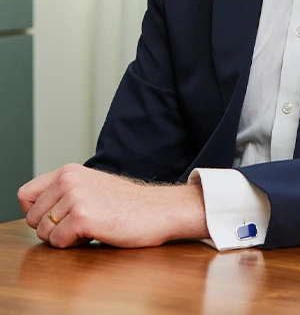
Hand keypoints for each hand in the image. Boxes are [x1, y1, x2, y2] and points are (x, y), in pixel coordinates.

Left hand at [17, 163, 208, 248]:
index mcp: (68, 171)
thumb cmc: (127, 204)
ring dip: (64, 238)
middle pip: (32, 218)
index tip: (56, 218)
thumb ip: (63, 192)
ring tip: (90, 227)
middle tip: (79, 225)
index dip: (36, 213)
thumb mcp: (90, 186)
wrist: (158, 209)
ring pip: (44, 233)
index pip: (25, 195)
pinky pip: (58, 243)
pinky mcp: (82, 217)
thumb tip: (33, 212)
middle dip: (51, 229)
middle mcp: (68, 180)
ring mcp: (74, 197)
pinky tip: (96, 233)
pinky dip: (74, 245)